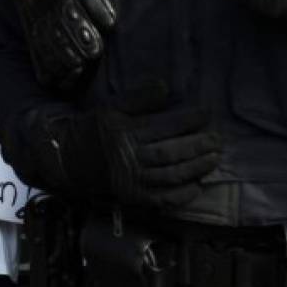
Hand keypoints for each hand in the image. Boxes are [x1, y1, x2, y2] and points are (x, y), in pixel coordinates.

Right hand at [26, 81, 221, 208]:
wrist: (69, 161)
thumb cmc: (92, 130)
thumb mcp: (110, 107)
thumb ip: (137, 98)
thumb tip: (164, 87)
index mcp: (125, 132)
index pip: (164, 125)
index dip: (188, 120)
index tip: (206, 113)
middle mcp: (130, 157)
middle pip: (172, 152)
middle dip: (198, 145)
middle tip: (217, 138)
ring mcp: (133, 180)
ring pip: (171, 175)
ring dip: (196, 168)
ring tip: (214, 158)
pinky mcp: (134, 197)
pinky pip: (163, 199)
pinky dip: (182, 194)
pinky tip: (197, 185)